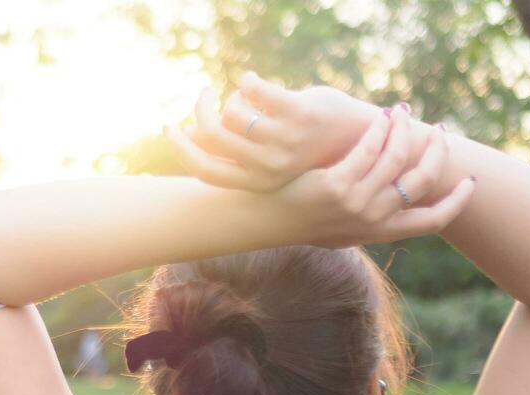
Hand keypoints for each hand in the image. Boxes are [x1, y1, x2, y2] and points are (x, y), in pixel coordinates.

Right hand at [170, 74, 393, 190]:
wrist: (361, 142)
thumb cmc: (308, 150)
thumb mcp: (269, 158)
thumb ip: (236, 151)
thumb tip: (193, 134)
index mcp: (256, 181)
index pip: (203, 169)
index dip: (180, 147)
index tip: (168, 126)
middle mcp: (267, 167)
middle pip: (211, 135)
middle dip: (200, 110)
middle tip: (203, 95)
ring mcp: (283, 142)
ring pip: (231, 112)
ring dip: (230, 96)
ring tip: (242, 91)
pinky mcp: (297, 115)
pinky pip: (252, 92)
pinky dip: (247, 81)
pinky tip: (253, 79)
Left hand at [268, 106, 475, 247]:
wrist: (267, 220)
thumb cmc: (305, 220)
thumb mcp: (345, 228)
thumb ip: (373, 219)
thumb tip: (401, 203)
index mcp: (380, 233)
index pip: (432, 223)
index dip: (457, 202)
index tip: (470, 182)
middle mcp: (372, 220)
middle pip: (421, 182)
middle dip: (436, 152)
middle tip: (438, 132)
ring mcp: (355, 203)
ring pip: (397, 158)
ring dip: (405, 131)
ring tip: (403, 114)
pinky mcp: (337, 184)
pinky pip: (369, 148)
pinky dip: (379, 129)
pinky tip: (380, 117)